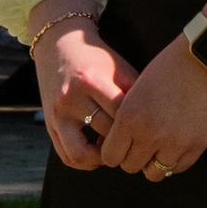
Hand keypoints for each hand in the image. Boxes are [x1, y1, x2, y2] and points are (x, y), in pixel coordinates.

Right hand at [35, 5, 136, 170]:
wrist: (60, 46)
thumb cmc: (98, 59)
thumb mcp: (119, 68)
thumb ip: (136, 94)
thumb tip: (157, 124)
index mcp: (91, 80)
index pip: (121, 113)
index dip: (139, 123)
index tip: (150, 126)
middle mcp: (71, 99)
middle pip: (105, 132)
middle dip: (125, 139)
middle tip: (138, 141)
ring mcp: (57, 114)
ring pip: (81, 154)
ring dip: (101, 159)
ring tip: (114, 150)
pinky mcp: (49, 124)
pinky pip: (67, 156)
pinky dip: (85, 161)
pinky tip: (98, 152)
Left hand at [98, 29, 206, 180]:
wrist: (206, 58)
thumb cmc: (170, 67)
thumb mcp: (138, 89)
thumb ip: (128, 117)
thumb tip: (122, 142)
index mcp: (129, 118)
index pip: (110, 156)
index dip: (115, 152)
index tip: (122, 145)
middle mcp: (149, 135)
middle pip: (130, 167)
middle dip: (133, 157)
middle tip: (141, 145)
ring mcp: (174, 143)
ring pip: (153, 173)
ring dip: (154, 162)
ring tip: (160, 147)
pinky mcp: (196, 146)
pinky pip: (178, 168)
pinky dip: (174, 160)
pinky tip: (176, 145)